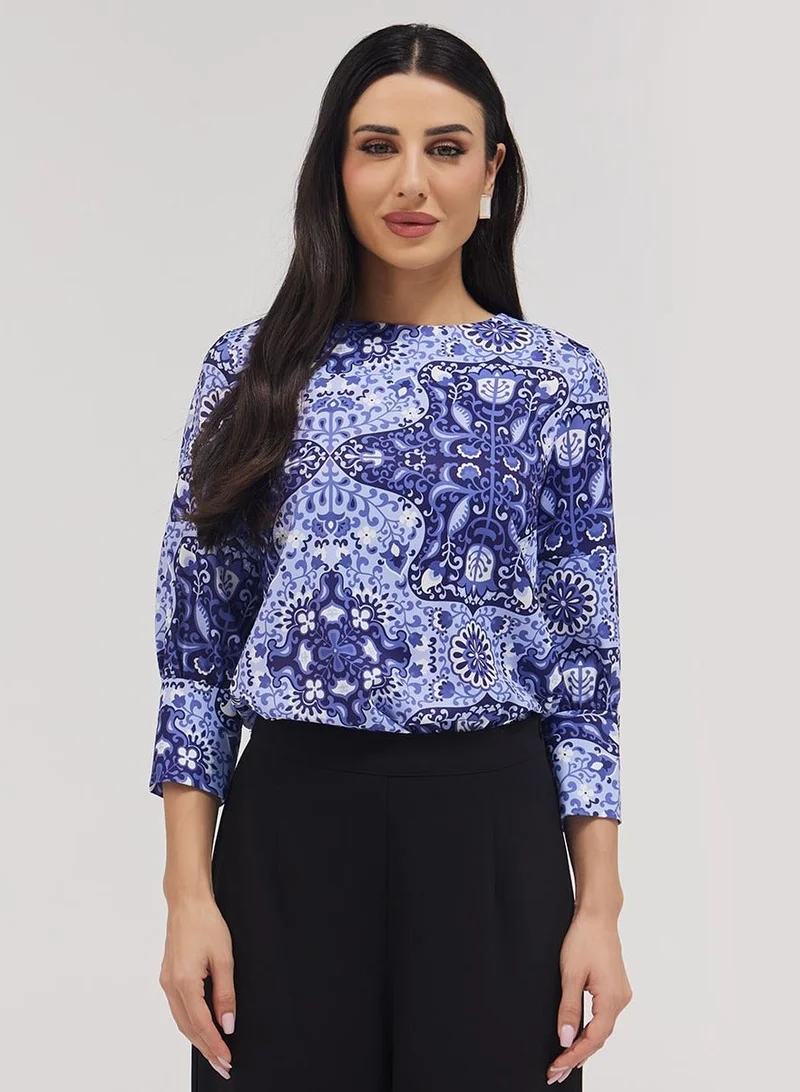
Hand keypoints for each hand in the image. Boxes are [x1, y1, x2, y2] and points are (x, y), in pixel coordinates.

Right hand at [158, 894, 236, 1080]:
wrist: (187, 903)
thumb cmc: (206, 923)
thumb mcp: (224, 958)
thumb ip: (226, 994)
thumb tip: (228, 1024)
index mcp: (185, 981)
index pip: (201, 1024)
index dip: (214, 1045)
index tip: (227, 1060)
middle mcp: (171, 985)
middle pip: (188, 1028)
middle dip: (206, 1049)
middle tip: (223, 1066)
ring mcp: (166, 982)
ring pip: (181, 1021)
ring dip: (197, 1039)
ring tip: (215, 1053)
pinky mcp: (168, 977)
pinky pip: (178, 1009)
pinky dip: (190, 1024)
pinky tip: (201, 1029)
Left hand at [546, 910, 632, 1084]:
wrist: (598, 916)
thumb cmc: (585, 938)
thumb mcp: (570, 974)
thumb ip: (568, 1008)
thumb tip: (565, 1038)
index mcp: (611, 999)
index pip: (592, 1039)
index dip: (573, 1056)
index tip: (556, 1067)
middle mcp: (620, 1000)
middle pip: (599, 1038)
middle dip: (577, 1056)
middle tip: (556, 1072)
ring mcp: (620, 994)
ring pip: (602, 1029)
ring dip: (584, 1045)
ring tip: (564, 1061)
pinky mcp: (615, 989)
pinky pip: (603, 1017)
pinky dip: (590, 1030)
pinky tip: (578, 1036)